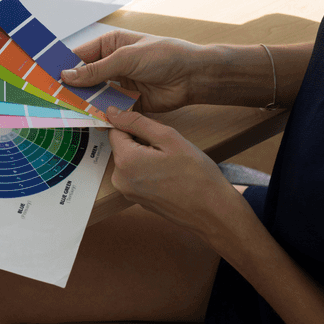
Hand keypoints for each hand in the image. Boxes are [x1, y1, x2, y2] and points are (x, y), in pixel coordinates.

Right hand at [61, 30, 205, 112]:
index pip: (80, 57)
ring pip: (95, 95)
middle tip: (52, 99)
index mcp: (110, 45)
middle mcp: (112, 64)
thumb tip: (68, 75)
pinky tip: (88, 120)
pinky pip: (109, 109)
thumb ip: (97, 70)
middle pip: (85, 79)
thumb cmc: (164, 55)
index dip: (64, 67)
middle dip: (71, 88)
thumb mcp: (126, 58)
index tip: (46, 79)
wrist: (193, 76)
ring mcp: (119, 84)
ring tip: (65, 111)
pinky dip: (99, 114)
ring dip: (84, 103)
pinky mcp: (128, 102)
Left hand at [107, 109, 242, 240]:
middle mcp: (120, 179)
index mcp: (125, 161)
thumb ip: (136, 122)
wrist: (212, 211)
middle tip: (168, 147)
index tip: (154, 129)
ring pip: (131, 159)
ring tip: (171, 162)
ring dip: (147, 154)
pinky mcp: (137, 198)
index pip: (116, 129)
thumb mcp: (168, 137)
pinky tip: (170, 173)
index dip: (135, 124)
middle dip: (142, 140)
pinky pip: (138, 173)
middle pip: (123, 145)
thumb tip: (112, 112)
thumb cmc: (196, 174)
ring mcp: (128, 192)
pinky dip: (150, 168)